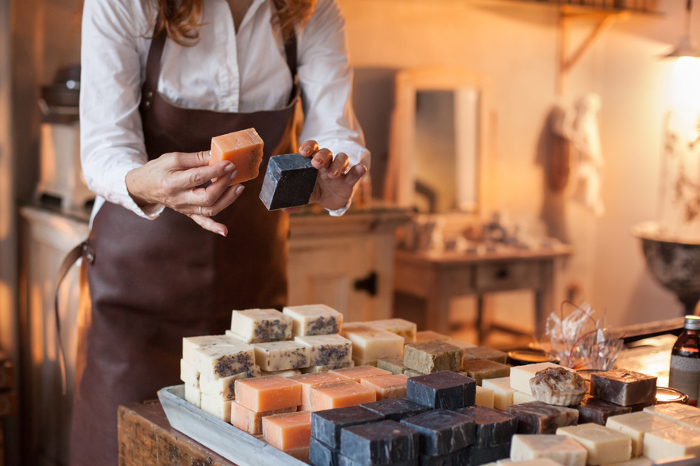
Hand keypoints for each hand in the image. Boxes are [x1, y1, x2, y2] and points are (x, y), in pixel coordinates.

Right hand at [125, 151, 244, 235]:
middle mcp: (179, 199)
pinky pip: (201, 222)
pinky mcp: (188, 213)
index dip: (216, 171)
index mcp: (172, 183)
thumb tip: (217, 155)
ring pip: (209, 210)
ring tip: (239, 187)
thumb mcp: (173, 158)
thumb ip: (196, 158)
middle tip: (234, 172)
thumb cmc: (158, 170)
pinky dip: (213, 227)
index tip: (229, 163)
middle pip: (207, 197)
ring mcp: (184, 208)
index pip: (198, 178)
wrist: (144, 186)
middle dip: (224, 185)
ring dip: (227, 200)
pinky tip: (225, 231)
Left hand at [282, 140, 366, 213]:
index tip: (303, 152)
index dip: (308, 147)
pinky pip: (354, 173)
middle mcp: (326, 163)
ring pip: (341, 158)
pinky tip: (361, 168)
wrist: (329, 200)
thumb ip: (294, 200)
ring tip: (332, 175)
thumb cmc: (314, 190)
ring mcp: (339, 171)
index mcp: (313, 163)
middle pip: (326, 152)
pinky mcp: (348, 181)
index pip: (311, 148)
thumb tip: (284, 208)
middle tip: (316, 164)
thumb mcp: (304, 195)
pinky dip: (358, 170)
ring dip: (337, 164)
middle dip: (321, 156)